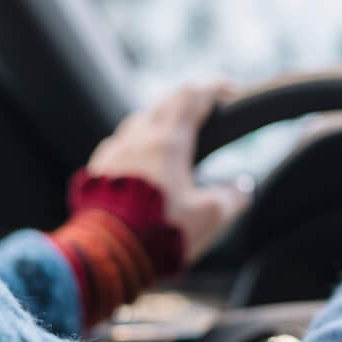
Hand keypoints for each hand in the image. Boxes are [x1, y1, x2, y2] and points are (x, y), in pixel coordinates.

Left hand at [84, 81, 250, 262]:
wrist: (108, 253)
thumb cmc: (161, 233)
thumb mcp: (209, 218)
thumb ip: (231, 198)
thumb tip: (243, 188)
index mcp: (169, 142)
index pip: (194, 98)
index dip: (215, 89)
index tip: (231, 90)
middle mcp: (139, 137)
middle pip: (166, 103)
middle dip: (189, 100)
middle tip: (206, 110)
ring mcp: (114, 150)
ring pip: (140, 120)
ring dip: (161, 119)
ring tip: (176, 135)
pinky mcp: (98, 167)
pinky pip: (121, 143)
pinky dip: (139, 141)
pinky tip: (143, 160)